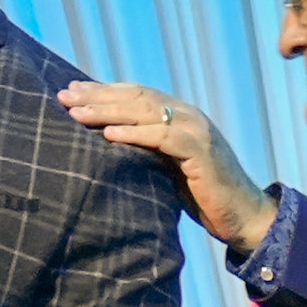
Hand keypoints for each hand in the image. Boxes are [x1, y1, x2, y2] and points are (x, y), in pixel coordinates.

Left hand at [59, 78, 276, 248]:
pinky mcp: (201, 152)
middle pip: (136, 97)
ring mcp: (196, 130)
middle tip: (65, 96)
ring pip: (147, 111)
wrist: (241, 216)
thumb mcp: (165, 166)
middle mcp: (187, 115)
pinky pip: (163, 137)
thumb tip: (102, 143)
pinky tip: (109, 134)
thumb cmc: (200, 195)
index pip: (135, 94)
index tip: (71, 90)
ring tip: (78, 114)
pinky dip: (135, 133)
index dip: (103, 90)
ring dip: (109, 111)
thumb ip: (144, 149)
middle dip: (98, 96)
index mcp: (177, 115)